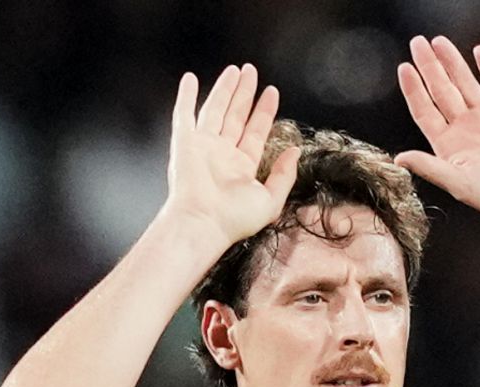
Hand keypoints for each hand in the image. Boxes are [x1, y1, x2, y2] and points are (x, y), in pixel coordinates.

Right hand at [159, 65, 299, 248]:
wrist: (203, 223)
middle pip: (236, 115)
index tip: (271, 92)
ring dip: (224, 89)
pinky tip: (190, 79)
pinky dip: (186, 96)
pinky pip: (184, 114)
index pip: (256, 131)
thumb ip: (284, 175)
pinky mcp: (184, 143)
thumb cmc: (234, 219)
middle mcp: (222, 154)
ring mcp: (202, 147)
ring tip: (234, 71)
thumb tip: (295, 151)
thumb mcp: (271, 200)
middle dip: (244, 93)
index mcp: (242, 167)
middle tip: (251, 71)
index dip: (264, 111)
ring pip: (215, 109)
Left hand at [395, 36, 479, 237]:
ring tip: (439, 42)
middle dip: (429, 67)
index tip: (405, 67)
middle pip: (442, 90)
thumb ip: (430, 166)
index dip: (414, 90)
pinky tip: (478, 51)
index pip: (425, 110)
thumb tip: (398, 158)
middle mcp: (465, 127)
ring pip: (466, 83)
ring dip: (453, 62)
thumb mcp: (459, 183)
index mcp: (449, 144)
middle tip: (417, 43)